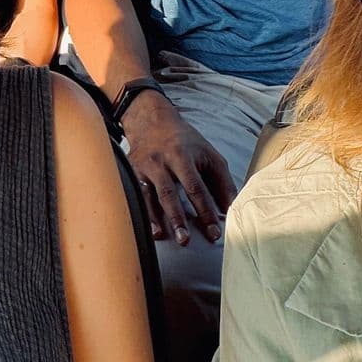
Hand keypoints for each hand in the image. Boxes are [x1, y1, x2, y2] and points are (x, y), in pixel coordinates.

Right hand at [121, 91, 236, 245]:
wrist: (151, 120)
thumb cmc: (185, 141)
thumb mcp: (209, 155)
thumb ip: (222, 181)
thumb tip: (230, 208)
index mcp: (183, 156)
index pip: (196, 188)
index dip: (205, 211)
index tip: (214, 232)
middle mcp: (162, 161)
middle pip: (170, 193)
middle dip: (178, 218)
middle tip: (186, 240)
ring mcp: (144, 167)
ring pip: (151, 196)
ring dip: (158, 219)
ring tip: (164, 237)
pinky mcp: (132, 171)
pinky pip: (138, 195)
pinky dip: (144, 213)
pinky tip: (150, 229)